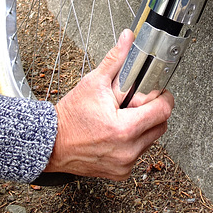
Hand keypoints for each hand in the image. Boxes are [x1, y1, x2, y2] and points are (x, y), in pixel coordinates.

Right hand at [44, 30, 174, 179]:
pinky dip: (132, 142)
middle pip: (160, 125)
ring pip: (151, 139)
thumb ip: (115, 60)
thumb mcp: (93, 83)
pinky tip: (115, 132)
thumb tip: (128, 39)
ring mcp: (125, 164)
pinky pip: (139, 152)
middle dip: (151, 111)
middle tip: (132, 103)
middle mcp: (128, 150)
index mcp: (124, 129)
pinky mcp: (121, 172)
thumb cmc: (69, 116)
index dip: (162, 96)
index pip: (163, 110)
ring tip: (120, 117)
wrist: (50, 144)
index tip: (155, 90)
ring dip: (142, 126)